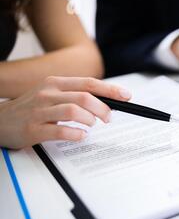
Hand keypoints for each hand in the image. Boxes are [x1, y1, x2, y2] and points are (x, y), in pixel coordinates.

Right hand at [0, 76, 131, 148]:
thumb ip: (75, 95)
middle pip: (84, 97)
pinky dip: (76, 134)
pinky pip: (60, 131)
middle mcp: (48, 94)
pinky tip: (81, 135)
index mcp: (55, 84)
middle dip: (103, 108)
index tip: (127, 96)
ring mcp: (40, 111)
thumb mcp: (52, 94)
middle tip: (108, 118)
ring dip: (90, 119)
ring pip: (73, 111)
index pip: (88, 83)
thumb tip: (105, 100)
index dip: (110, 89)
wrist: (0, 120)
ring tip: (92, 125)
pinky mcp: (33, 129)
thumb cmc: (32, 108)